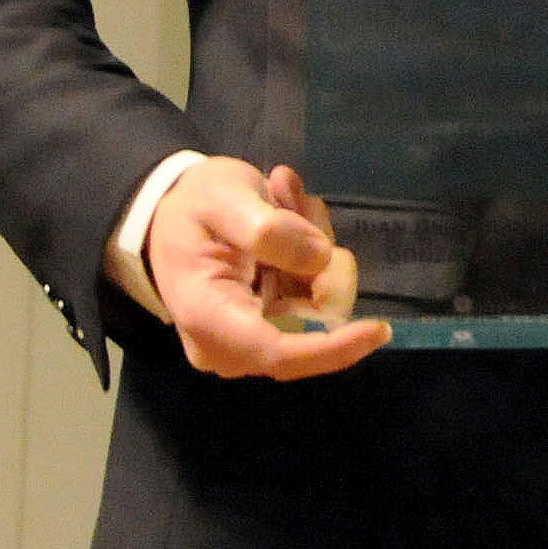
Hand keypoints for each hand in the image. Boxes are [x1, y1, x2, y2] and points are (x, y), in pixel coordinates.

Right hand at [146, 156, 389, 378]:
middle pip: (310, 322)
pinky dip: (313, 248)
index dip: (332, 347)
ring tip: (281, 195)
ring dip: (314, 242)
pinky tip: (286, 209)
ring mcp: (254, 335)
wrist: (170, 212)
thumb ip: (265, 227)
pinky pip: (316, 290)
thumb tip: (320, 258)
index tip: (378, 329)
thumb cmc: (190, 207)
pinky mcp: (273, 320)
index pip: (278, 352)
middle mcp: (231, 344)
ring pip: (319, 300)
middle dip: (319, 257)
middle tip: (292, 199)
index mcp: (209, 319)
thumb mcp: (220, 198)